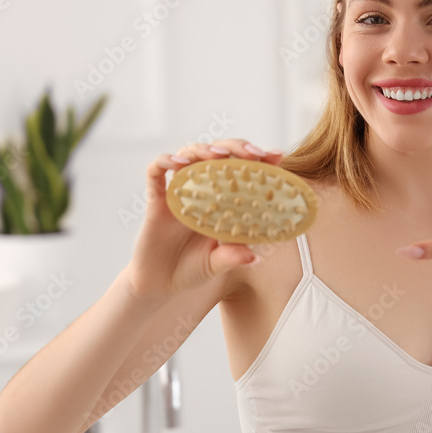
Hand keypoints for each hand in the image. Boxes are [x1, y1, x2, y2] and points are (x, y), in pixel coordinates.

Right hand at [126, 139, 285, 302]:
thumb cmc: (194, 269)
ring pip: (189, 155)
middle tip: (251, 153)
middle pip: (218, 154)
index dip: (259, 160)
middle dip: (235, 147)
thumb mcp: (217, 264)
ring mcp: (179, 191)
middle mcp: (203, 190)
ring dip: (204, 149)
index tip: (276, 155)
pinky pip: (155, 172)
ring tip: (217, 154)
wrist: (161, 285)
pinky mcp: (156, 199)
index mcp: (224, 200)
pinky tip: (177, 163)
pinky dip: (164, 161)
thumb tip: (253, 257)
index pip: (242, 170)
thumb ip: (232, 257)